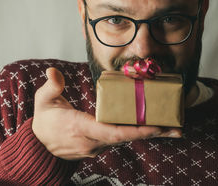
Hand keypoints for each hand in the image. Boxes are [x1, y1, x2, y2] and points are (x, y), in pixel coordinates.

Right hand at [32, 67, 181, 159]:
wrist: (40, 144)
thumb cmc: (44, 121)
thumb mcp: (44, 101)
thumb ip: (51, 86)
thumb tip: (53, 71)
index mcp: (80, 128)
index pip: (111, 132)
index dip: (134, 130)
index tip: (155, 126)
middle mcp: (93, 141)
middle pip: (127, 138)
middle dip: (153, 133)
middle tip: (178, 129)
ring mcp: (97, 146)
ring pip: (127, 139)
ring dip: (150, 134)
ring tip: (174, 128)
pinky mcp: (100, 145)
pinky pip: (122, 139)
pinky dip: (139, 133)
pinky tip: (156, 127)